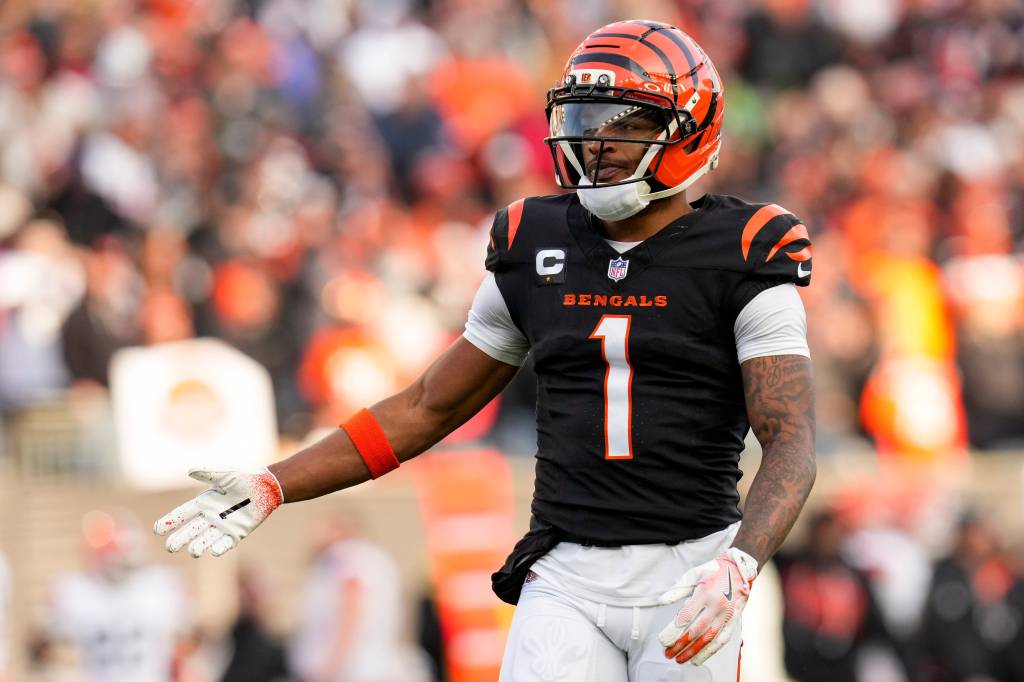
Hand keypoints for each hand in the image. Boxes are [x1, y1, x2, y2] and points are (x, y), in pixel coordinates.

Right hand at [153, 468, 282, 557]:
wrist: (266, 488)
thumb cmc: (245, 479)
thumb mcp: (226, 475)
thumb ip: (208, 474)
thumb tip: (190, 470)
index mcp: (205, 503)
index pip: (183, 514)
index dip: (170, 521)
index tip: (156, 530)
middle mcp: (211, 516)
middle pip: (190, 530)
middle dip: (180, 538)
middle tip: (170, 548)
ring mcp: (223, 526)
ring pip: (206, 539)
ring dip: (198, 546)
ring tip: (193, 551)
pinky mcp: (237, 533)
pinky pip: (226, 543)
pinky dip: (220, 547)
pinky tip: (214, 551)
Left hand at [657, 547, 757, 665]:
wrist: (739, 569)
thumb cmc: (713, 571)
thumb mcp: (693, 575)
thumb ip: (677, 589)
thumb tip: (662, 601)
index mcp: (705, 592)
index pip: (687, 615)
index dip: (674, 630)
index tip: (663, 639)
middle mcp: (717, 605)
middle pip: (696, 630)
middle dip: (680, 644)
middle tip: (668, 653)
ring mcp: (727, 614)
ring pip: (709, 638)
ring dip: (694, 651)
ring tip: (680, 659)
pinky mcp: (734, 620)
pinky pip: (722, 639)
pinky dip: (710, 651)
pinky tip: (699, 658)